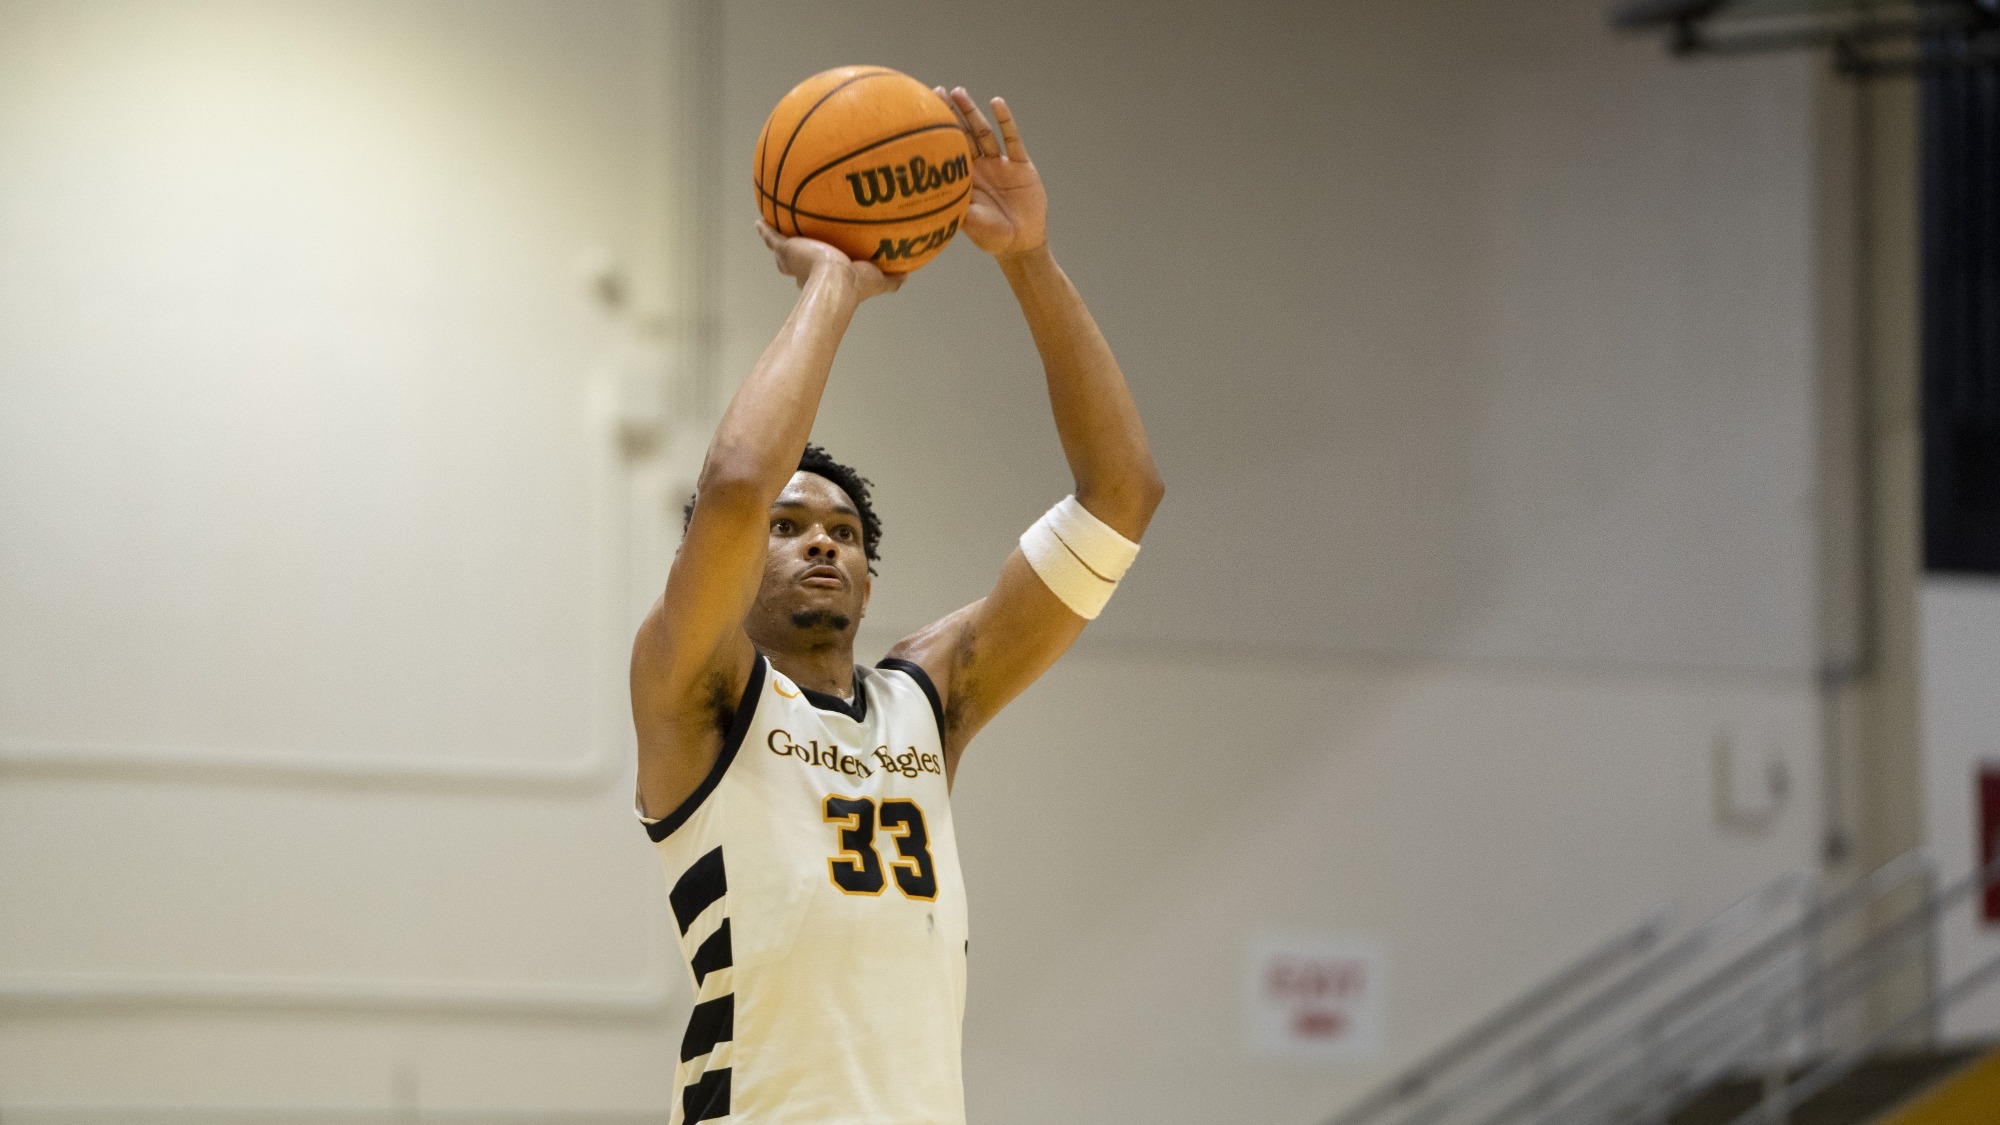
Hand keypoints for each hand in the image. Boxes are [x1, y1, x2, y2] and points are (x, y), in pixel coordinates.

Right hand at [756, 220, 901, 300]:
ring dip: (780, 241)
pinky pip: (771, 236)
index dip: (822, 267)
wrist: (835, 282)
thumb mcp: (878, 280)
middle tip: (801, 246)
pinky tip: (759, 221)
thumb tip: (908, 274)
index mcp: (825, 276)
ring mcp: (794, 259)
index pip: (821, 271)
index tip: (825, 260)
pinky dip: (765, 230)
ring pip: (784, 249)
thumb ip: (892, 279)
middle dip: (799, 256)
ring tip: (775, 227)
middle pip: (798, 263)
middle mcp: (806, 270)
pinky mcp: (786, 249)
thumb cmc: (855, 286)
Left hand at [935, 87, 1047, 260]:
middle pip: (963, 134)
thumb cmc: (991, 236)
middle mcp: (981, 166)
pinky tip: (996, 103)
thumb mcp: (970, 224)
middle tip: (936, 91)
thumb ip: (956, 210)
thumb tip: (933, 203)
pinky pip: (1012, 139)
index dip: (937, 131)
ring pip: (984, 132)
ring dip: (972, 112)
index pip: (948, 149)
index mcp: (965, 178)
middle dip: (950, 114)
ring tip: (959, 92)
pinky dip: (1005, 121)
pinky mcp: (1021, 164)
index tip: (922, 111)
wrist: (1022, 242)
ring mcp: (1000, 163)